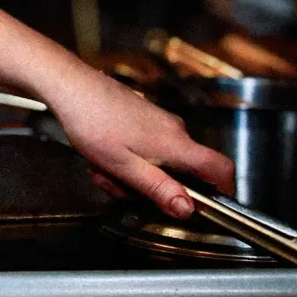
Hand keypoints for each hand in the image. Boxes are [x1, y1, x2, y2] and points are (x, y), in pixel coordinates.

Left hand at [37, 61, 234, 218]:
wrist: (72, 87)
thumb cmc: (92, 122)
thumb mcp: (124, 168)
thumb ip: (159, 189)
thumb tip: (188, 208)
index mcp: (176, 144)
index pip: (221, 168)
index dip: (224, 191)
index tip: (212, 206)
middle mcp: (175, 131)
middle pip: (181, 174)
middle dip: (150, 187)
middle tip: (119, 185)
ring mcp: (160, 123)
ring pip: (158, 163)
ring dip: (131, 174)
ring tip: (104, 167)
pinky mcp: (146, 119)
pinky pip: (145, 150)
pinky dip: (126, 158)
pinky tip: (103, 155)